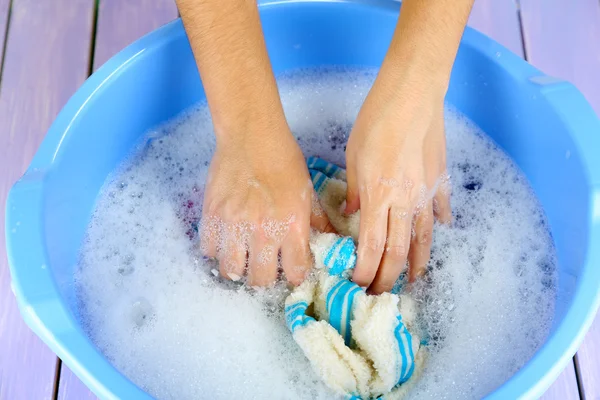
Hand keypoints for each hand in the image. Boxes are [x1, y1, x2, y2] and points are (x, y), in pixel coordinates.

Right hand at [200, 120, 333, 286]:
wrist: (252, 136)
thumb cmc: (283, 160)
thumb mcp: (308, 190)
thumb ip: (318, 220)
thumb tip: (331, 238)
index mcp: (292, 227)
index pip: (294, 273)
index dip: (294, 275)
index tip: (290, 269)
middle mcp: (263, 232)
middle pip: (260, 280)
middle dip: (264, 278)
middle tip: (264, 267)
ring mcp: (234, 226)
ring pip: (231, 271)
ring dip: (238, 269)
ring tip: (242, 259)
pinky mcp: (212, 216)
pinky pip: (209, 250)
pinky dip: (216, 251)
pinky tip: (225, 242)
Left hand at [345, 77, 451, 293]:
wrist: (413, 94)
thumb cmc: (376, 121)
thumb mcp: (353, 156)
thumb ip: (354, 190)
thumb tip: (352, 211)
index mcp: (378, 197)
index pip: (371, 248)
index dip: (365, 271)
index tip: (359, 284)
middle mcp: (404, 202)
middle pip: (398, 252)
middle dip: (388, 277)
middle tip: (381, 292)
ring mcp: (426, 193)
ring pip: (423, 240)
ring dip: (417, 263)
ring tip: (413, 279)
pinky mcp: (440, 181)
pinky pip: (439, 211)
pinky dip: (437, 226)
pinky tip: (438, 233)